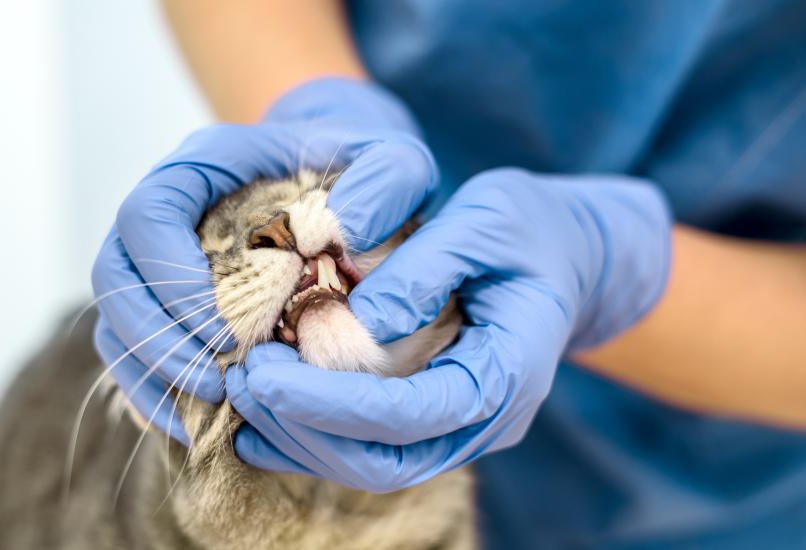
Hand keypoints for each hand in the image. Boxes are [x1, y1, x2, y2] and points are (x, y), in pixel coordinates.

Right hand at [91, 78, 437, 443]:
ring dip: (154, 370)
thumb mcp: (393, 163)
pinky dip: (156, 391)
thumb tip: (350, 234)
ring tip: (213, 404)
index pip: (148, 214)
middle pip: (114, 276)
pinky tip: (201, 419)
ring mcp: (155, 260)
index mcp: (203, 165)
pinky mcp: (162, 305)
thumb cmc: (364, 176)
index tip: (228, 331)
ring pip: (114, 320)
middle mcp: (165, 210)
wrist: (346, 188)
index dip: (172, 279)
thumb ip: (388, 180)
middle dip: (159, 339)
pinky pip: (131, 353)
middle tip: (218, 382)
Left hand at [226, 168, 671, 490]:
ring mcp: (459, 428)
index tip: (265, 369)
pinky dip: (312, 438)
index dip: (330, 402)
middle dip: (304, 428)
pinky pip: (369, 450)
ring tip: (242, 389)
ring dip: (300, 437)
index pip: (410, 414)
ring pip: (371, 466)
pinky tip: (262, 419)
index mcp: (507, 374)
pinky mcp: (432, 420)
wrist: (563, 256)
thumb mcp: (487, 219)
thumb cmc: (528, 229)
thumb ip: (427, 265)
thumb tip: (353, 318)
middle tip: (243, 377)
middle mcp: (485, 420)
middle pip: (384, 462)